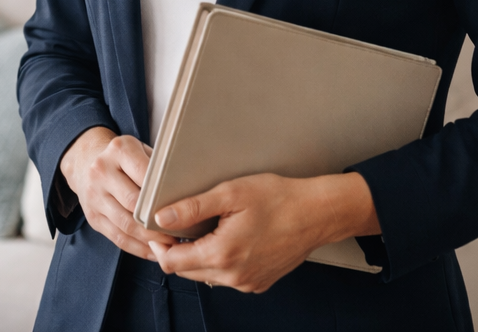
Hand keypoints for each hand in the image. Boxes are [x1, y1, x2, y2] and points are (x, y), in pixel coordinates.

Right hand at [58, 126, 177, 258]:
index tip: (184, 208)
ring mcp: (93, 196)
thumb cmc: (123, 158)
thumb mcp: (140, 149)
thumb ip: (158, 166)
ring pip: (126, 225)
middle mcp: (101, 171)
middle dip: (159, 222)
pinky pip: (117, 238)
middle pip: (134, 203)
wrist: (85, 160)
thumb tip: (187, 191)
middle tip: (181, 232)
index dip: (164, 194)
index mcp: (118, 150)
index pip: (145, 175)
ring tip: (171, 245)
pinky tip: (154, 252)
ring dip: (151, 240)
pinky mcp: (92, 217)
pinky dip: (138, 249)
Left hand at [149, 172, 380, 292]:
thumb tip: (161, 218)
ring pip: (206, 276)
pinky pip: (227, 277)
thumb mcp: (230, 194)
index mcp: (223, 255)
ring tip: (203, 229)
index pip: (171, 262)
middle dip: (176, 250)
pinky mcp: (259, 283)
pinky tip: (226, 239)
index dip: (159, 244)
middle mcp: (234, 276)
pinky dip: (219, 262)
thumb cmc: (278, 198)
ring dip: (197, 257)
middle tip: (179, 224)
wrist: (318, 213)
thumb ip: (192, 207)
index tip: (160, 227)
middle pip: (186, 271)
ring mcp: (248, 283)